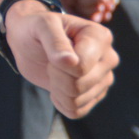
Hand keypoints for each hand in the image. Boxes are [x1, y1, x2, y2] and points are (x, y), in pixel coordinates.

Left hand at [4, 4, 117, 118]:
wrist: (29, 42)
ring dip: (56, 89)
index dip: (58, 65)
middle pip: (79, 86)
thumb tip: (71, 62)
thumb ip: (55, 41)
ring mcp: (104, 79)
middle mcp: (108, 58)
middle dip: (56, 77)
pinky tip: (57, 85)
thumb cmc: (36, 28)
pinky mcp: (95, 95)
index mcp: (100, 37)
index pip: (81, 68)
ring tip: (54, 70)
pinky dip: (60, 102)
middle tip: (50, 61)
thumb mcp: (41, 26)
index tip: (50, 51)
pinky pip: (76, 112)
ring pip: (77, 101)